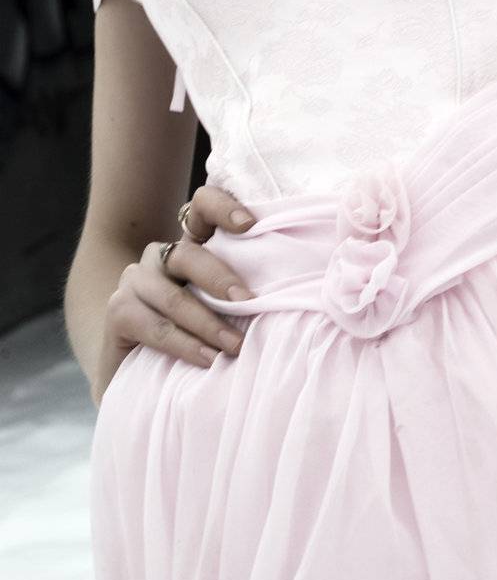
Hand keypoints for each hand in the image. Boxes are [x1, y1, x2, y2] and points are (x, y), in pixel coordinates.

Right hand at [92, 185, 257, 407]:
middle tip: (248, 300)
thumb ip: (244, 295)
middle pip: (188, 255)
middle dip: (220, 278)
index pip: (202, 206)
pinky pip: (153, 325)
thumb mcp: (223, 310)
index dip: (222, 207)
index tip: (250, 224)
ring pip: (173, 296)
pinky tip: (205, 359)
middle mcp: (161, 257)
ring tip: (234, 346)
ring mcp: (136, 281)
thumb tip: (295, 297)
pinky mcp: (118, 311)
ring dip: (207, 323)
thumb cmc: (196, 337)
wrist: (137, 372)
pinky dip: (183, 344)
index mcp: (193, 247)